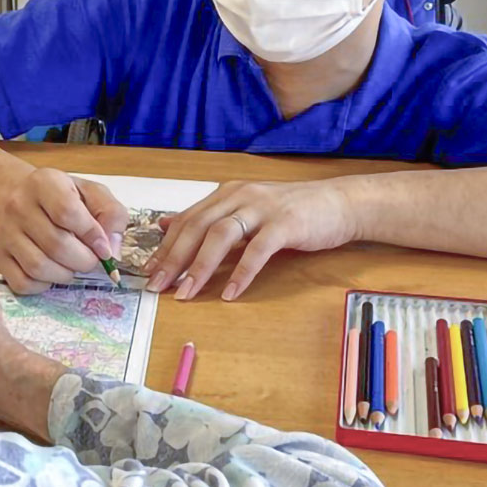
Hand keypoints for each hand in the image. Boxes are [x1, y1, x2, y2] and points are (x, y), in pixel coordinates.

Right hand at [0, 167, 129, 293]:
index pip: (67, 213)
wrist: (14, 196)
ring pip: (38, 267)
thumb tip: (111, 252)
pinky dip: (44, 285)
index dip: (91, 235)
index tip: (104, 248)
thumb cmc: (61, 196)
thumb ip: (111, 215)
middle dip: (84, 260)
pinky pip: (22, 283)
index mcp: (44, 183)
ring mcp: (4, 233)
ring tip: (73, 265)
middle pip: (56, 245)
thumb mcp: (92, 193)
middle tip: (91, 260)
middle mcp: (18, 206)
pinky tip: (52, 272)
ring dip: (65, 274)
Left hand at [144, 179, 359, 300]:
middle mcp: (240, 195)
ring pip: (221, 236)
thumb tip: (165, 224)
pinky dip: (241, 272)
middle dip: (173, 258)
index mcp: (227, 193)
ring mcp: (263, 208)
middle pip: (197, 227)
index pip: (187, 220)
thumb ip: (209, 217)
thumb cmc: (291, 211)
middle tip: (158, 286)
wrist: (338, 204)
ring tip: (186, 293)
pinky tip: (231, 293)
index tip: (148, 272)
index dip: (165, 247)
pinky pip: (258, 250)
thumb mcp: (244, 209)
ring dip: (200, 266)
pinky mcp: (286, 224)